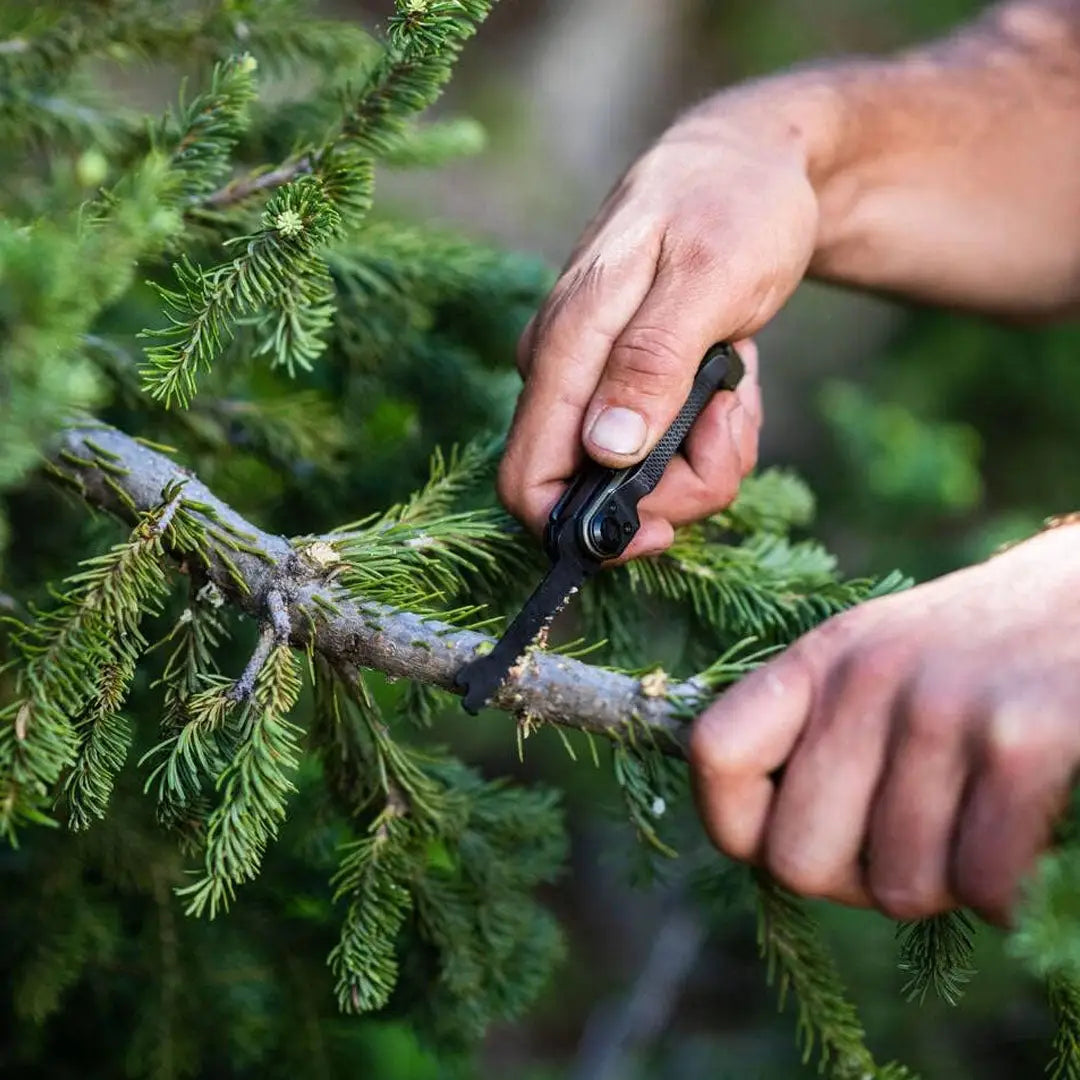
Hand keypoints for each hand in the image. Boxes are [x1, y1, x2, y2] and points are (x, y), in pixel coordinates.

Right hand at [498, 87, 824, 555]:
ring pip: (635, 478)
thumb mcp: (707, 279)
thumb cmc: (733, 203)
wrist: (753, 161)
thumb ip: (651, 364)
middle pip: (593, 495)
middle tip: (730, 418)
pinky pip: (660, 447)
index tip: (663, 529)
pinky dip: (706, 434)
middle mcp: (562, 373)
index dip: (583, 531)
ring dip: (704, 455)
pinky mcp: (622, 385)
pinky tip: (729, 380)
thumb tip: (603, 452)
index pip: (528, 480)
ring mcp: (591, 381)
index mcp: (565, 348)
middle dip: (680, 483)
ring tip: (734, 384)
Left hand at [690, 523, 1079, 924]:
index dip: (735, 824)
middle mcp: (867, 677)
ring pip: (899, 889)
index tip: (783, 835)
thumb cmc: (980, 651)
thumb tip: (756, 840)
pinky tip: (1019, 841)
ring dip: (940, 886)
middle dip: (852, 882)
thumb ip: (813, 729)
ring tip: (969, 830)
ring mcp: (942, 708)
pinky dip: (1004, 892)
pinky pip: (983, 885)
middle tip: (902, 850)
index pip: (713, 755)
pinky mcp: (1024, 740)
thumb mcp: (876, 658)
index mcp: (819, 659)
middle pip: (796, 860)